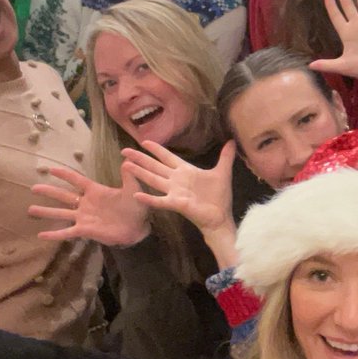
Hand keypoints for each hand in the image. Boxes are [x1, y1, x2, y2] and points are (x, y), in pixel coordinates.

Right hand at [29, 166, 149, 246]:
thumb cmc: (136, 207)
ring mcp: (84, 217)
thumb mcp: (133, 189)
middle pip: (63, 195)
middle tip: (33, 187)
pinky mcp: (85, 230)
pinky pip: (67, 232)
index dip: (64, 174)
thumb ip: (129, 176)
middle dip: (49, 191)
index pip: (76, 180)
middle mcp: (86, 203)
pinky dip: (54, 234)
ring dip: (46, 212)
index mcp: (95, 191)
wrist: (138, 228)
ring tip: (30, 210)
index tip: (50, 168)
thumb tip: (128, 159)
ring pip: (61, 213)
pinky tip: (41, 235)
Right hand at [121, 141, 237, 267]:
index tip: (144, 141)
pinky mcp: (176, 203)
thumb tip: (232, 141)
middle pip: (155, 166)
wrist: (221, 217)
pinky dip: (149, 198)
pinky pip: (160, 201)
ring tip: (126, 165)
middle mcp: (176, 180)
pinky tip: (136, 194)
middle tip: (124, 150)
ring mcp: (174, 192)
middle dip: (140, 158)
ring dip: (140, 173)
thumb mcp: (223, 172)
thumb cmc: (219, 196)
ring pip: (153, 179)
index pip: (168, 157)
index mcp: (186, 171)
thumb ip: (225, 156)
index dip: (157, 149)